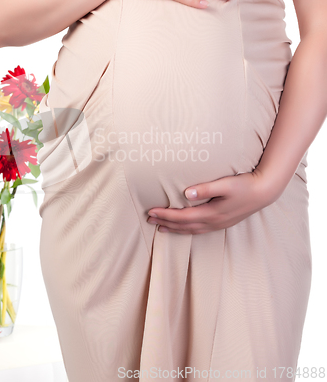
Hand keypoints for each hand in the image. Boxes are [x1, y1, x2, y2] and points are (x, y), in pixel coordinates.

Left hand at [146, 169, 283, 234]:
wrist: (264, 192)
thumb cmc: (245, 185)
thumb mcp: (226, 184)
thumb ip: (206, 188)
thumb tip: (186, 193)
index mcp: (212, 213)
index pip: (182, 216)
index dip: (166, 215)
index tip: (151, 211)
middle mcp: (213, 222)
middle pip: (184, 226)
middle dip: (165, 223)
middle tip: (149, 219)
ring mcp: (218, 224)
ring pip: (191, 230)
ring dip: (174, 229)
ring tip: (160, 227)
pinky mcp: (222, 223)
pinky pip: (199, 230)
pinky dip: (187, 230)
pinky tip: (182, 228)